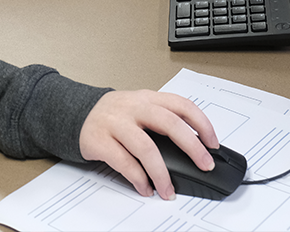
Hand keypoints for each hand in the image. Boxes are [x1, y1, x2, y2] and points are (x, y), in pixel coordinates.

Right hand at [79, 90, 219, 199]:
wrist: (76, 113)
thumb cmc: (115, 115)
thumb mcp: (140, 108)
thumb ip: (163, 120)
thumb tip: (195, 148)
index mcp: (147, 98)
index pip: (181, 105)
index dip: (201, 123)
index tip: (213, 143)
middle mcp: (133, 107)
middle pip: (169, 123)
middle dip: (191, 147)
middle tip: (204, 165)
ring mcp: (115, 123)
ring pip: (146, 147)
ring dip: (162, 172)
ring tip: (169, 190)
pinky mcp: (100, 141)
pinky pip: (124, 162)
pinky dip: (138, 178)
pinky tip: (146, 187)